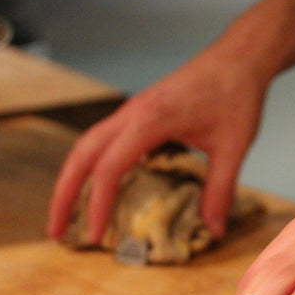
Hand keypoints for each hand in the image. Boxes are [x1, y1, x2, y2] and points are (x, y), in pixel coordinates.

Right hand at [46, 45, 267, 241]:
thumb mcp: (233, 146)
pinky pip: (105, 140)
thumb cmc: (236, 94)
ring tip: (66, 215)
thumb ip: (220, 189)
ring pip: (87, 145)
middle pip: (81, 154)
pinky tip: (98, 188)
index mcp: (150, 119)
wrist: (239, 57)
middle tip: (54, 232)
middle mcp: (132, 113)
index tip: (94, 236)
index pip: (109, 168)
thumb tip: (214, 230)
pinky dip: (92, 165)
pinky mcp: (139, 111)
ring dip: (72, 178)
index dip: (97, 205)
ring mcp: (132, 110)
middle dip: (63, 194)